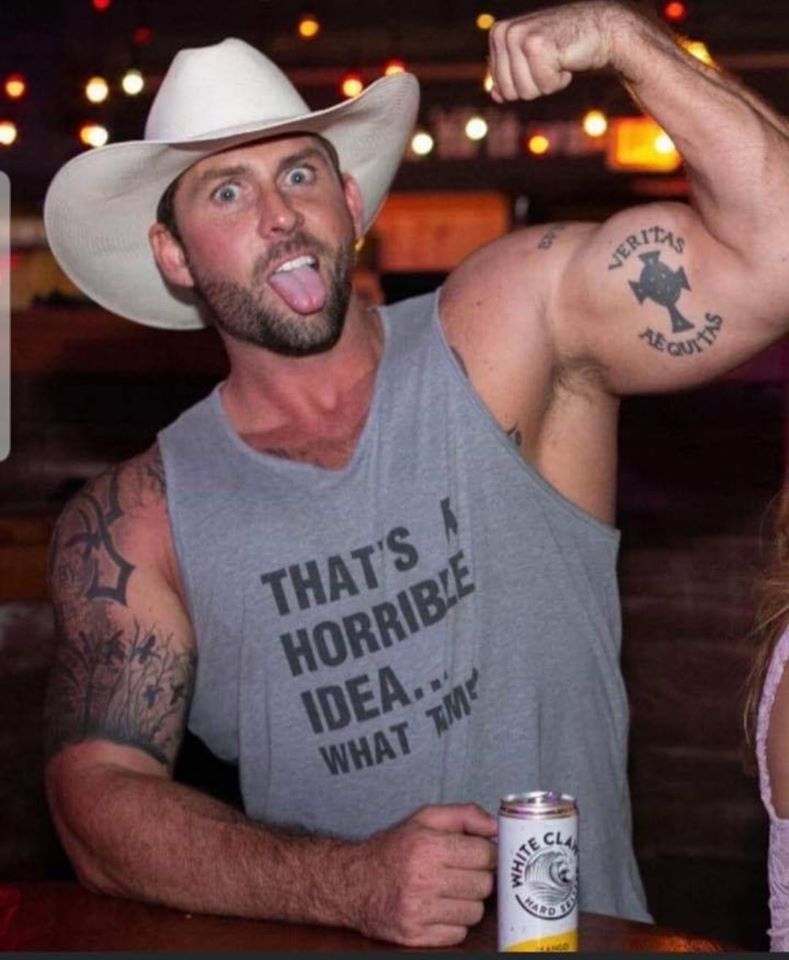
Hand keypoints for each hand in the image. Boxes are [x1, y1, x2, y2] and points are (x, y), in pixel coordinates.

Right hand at [345, 803, 496, 946]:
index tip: (480, 854)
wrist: (352, 883)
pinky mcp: (415, 936)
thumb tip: (496, 827)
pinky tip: (439, 908)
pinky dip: (454, 923)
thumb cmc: (392, 849)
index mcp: (427, 846)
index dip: (487, 853)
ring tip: (450, 889)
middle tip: (463, 871)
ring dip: (468, 901)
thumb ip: (464, 815)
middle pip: (483, 885)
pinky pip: (458, 933)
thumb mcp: (424, 819)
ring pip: (474, 912)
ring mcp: (419, 911)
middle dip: (479, 877)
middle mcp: (423, 879)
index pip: (484, 854)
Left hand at [488, 1, 629, 101]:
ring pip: (525, 92)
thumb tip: (494, 96)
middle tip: (550, 62)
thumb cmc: (563, 47)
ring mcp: (518, 37)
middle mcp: (503, 33)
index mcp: (498, 35)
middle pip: (510, 93)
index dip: (525, 84)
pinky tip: (566, 59)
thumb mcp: (530, 62)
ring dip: (547, 83)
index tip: (540, 63)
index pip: (499, 87)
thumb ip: (509, 77)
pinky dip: (559, 80)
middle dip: (534, 86)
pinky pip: (543, 86)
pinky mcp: (536, 45)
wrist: (599, 29)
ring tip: (558, 59)